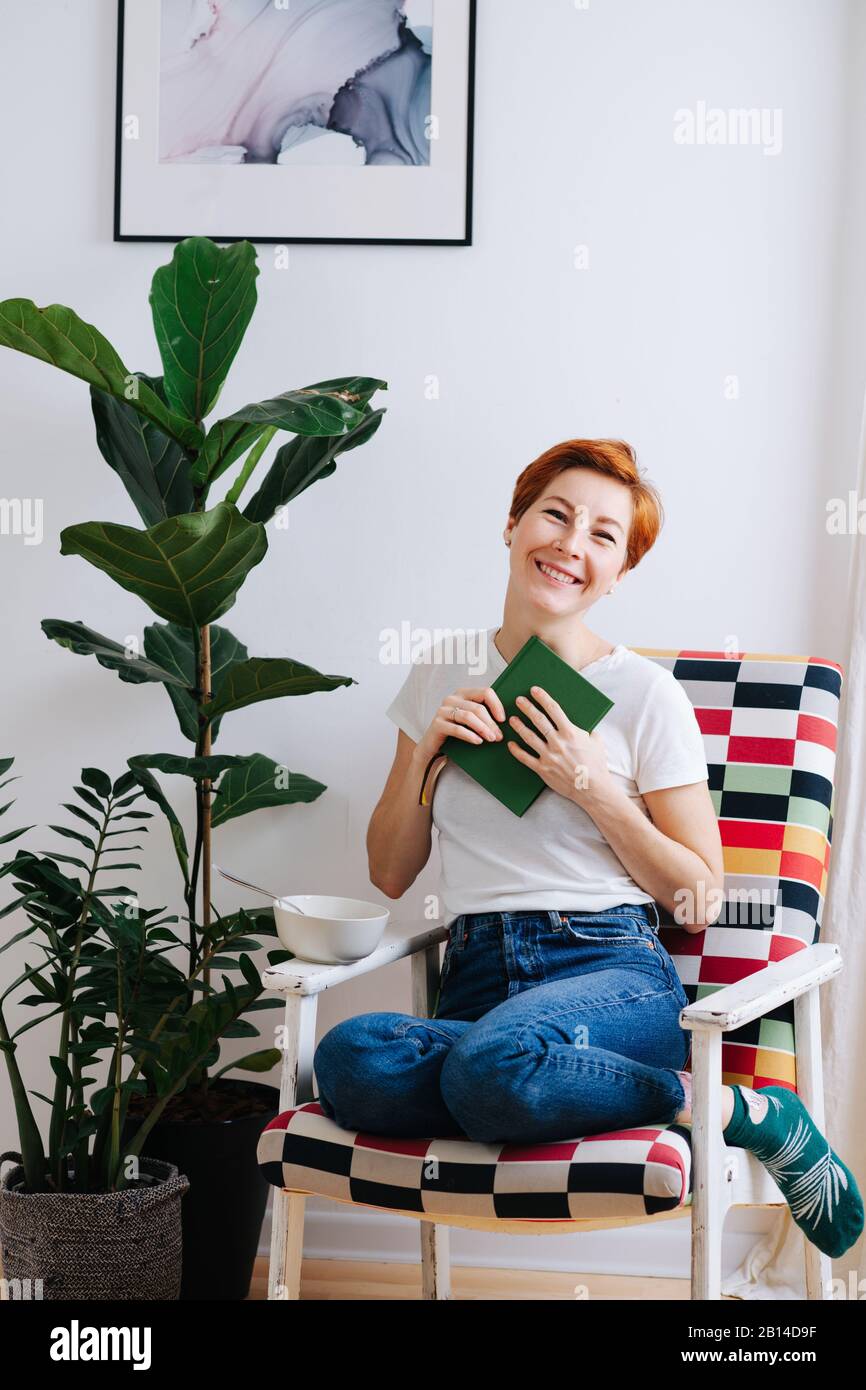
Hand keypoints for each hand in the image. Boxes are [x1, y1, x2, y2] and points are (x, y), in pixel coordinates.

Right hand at [416, 685, 506, 763]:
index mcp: (463, 693)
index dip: (497, 705)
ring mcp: (443, 710)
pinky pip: (457, 729)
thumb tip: (506, 720)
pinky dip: (469, 735)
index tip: (503, 720)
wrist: (433, 745)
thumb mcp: (471, 719)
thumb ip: (483, 714)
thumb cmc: (457, 730)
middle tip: (499, 736)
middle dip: (491, 723)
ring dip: (482, 729)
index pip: (485, 692)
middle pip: (477, 707)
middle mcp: (452, 698)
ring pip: (468, 716)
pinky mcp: (437, 724)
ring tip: (491, 739)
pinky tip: (478, 741)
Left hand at [506, 685, 616, 807]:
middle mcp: (557, 742)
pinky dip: (516, 751)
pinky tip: (510, 744)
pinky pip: (525, 758)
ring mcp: (548, 756)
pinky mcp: (543, 769)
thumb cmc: (597, 765)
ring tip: (512, 719)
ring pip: (529, 737)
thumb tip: (583, 726)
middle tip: (519, 700)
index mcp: (571, 733)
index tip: (534, 690)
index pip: (553, 709)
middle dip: (527, 708)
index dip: (543, 698)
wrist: (592, 788)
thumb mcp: (597, 742)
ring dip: (519, 726)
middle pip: (538, 720)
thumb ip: (588, 731)